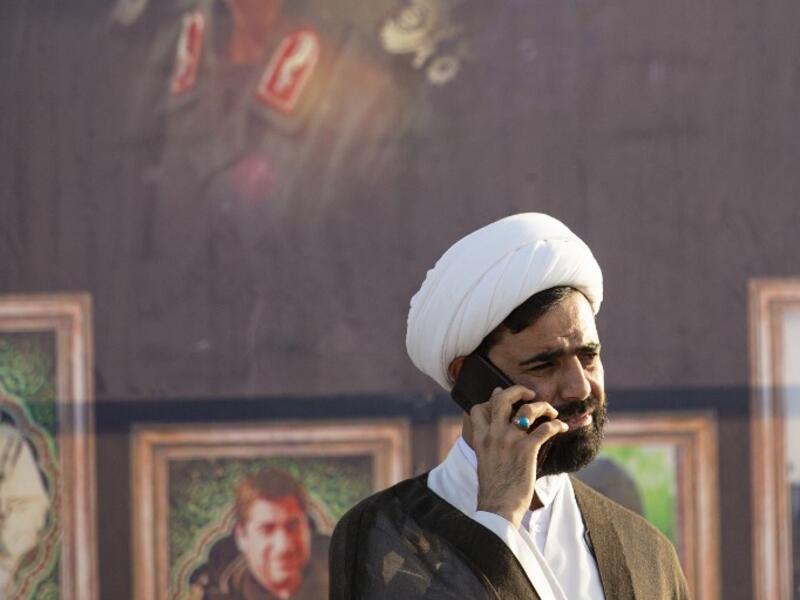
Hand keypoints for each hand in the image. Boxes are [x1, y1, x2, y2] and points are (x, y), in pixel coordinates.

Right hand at [469, 385, 567, 527]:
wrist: (498, 507)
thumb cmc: (494, 489)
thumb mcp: (484, 461)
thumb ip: (489, 444)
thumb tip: (495, 433)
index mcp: (480, 438)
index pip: (480, 408)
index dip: (492, 399)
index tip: (502, 397)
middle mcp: (493, 435)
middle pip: (503, 399)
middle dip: (518, 390)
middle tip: (530, 393)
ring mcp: (510, 440)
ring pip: (528, 409)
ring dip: (543, 406)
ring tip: (552, 411)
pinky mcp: (527, 449)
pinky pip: (545, 428)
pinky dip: (557, 424)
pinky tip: (562, 427)